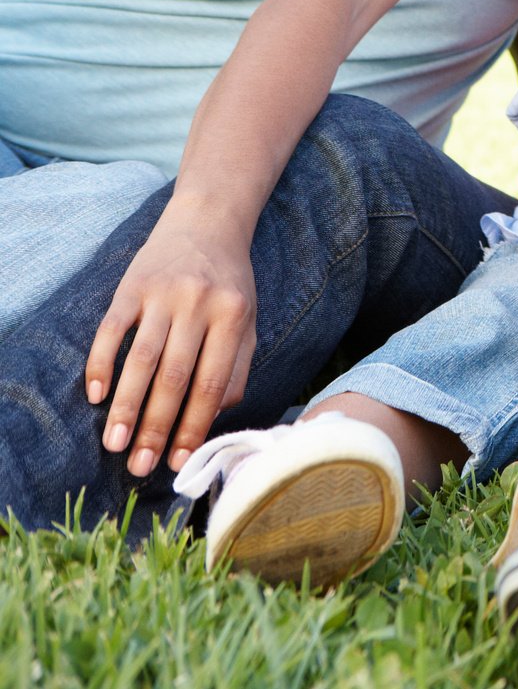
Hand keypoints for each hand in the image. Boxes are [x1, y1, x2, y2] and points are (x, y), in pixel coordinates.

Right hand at [84, 209, 256, 476]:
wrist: (207, 222)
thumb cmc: (230, 283)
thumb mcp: (248, 320)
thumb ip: (239, 366)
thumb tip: (216, 417)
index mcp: (234, 316)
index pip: (213, 383)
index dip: (194, 426)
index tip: (178, 462)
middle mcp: (199, 305)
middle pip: (175, 376)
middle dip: (157, 426)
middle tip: (140, 467)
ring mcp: (163, 293)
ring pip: (142, 358)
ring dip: (127, 405)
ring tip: (115, 444)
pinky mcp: (131, 285)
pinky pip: (112, 329)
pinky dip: (101, 363)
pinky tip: (96, 396)